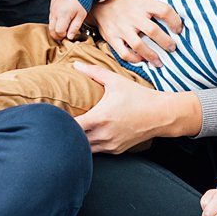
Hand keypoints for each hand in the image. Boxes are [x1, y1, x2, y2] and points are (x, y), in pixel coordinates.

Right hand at [48, 0, 87, 39]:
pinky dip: (55, 21)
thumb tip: (70, 37)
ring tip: (64, 28)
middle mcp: (55, 12)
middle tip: (64, 35)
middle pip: (51, 29)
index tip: (68, 36)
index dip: (63, 36)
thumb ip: (74, 27)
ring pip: (50, 23)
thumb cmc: (81, 1)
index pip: (58, 32)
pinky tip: (62, 20)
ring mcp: (52, 8)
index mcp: (63, 14)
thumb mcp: (81, 16)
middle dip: (57, 35)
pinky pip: (51, 16)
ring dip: (56, 28)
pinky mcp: (51, 5)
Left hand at [72, 62, 200, 153]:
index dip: (60, 123)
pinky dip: (91, 145)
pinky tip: (89, 135)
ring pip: (85, 148)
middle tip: (60, 125)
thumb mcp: (116, 81)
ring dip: (79, 140)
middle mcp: (104, 135)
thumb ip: (94, 72)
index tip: (55, 117)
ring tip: (73, 131)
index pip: (71, 126)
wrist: (161, 114)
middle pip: (75, 140)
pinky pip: (98, 151)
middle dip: (67, 133)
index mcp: (100, 117)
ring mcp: (110, 145)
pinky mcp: (116, 151)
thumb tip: (76, 64)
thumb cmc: (138, 96)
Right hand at [88, 0, 189, 65]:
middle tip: (172, 48)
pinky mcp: (111, 36)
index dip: (175, 21)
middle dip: (166, 42)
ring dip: (152, 56)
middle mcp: (133, 15)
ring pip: (138, 45)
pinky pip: (123, 52)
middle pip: (153, 31)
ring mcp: (121, 27)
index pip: (165, 10)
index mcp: (143, 2)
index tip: (179, 29)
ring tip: (160, 61)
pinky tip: (142, 59)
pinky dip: (134, 58)